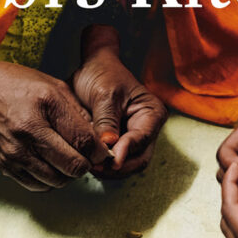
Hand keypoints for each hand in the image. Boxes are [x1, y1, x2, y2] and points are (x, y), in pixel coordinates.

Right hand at [0, 49, 108, 190]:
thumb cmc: (12, 85)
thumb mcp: (52, 86)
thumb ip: (78, 112)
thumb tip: (99, 140)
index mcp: (45, 104)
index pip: (84, 141)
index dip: (100, 151)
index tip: (101, 152)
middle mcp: (29, 130)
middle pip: (73, 166)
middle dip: (85, 165)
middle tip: (85, 157)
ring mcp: (14, 151)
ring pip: (56, 180)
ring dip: (67, 175)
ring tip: (65, 160)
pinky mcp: (4, 165)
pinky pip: (36, 185)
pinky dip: (48, 180)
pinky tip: (48, 165)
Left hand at [70, 26, 165, 177]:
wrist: (92, 69)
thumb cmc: (102, 74)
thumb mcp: (105, 94)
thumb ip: (107, 120)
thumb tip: (109, 145)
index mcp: (152, 114)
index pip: (142, 140)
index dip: (126, 152)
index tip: (110, 159)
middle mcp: (146, 130)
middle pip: (138, 161)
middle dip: (117, 167)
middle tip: (93, 166)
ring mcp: (132, 140)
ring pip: (125, 166)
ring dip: (107, 169)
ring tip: (87, 163)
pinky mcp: (118, 145)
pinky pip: (112, 163)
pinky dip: (101, 166)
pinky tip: (86, 160)